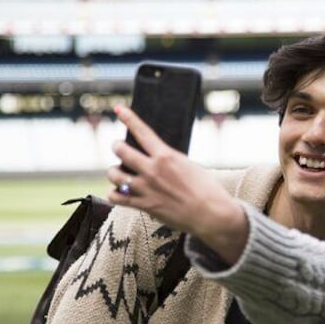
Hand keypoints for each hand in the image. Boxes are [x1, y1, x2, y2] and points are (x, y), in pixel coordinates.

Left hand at [107, 105, 247, 263]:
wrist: (210, 214)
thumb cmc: (206, 189)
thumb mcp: (189, 166)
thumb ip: (169, 160)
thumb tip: (156, 157)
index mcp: (166, 156)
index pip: (142, 132)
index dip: (129, 118)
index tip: (119, 109)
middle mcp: (152, 170)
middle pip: (121, 151)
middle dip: (117, 146)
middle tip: (119, 147)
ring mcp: (146, 188)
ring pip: (114, 174)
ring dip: (114, 171)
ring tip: (118, 172)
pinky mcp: (144, 205)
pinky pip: (116, 197)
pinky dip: (114, 193)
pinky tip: (119, 191)